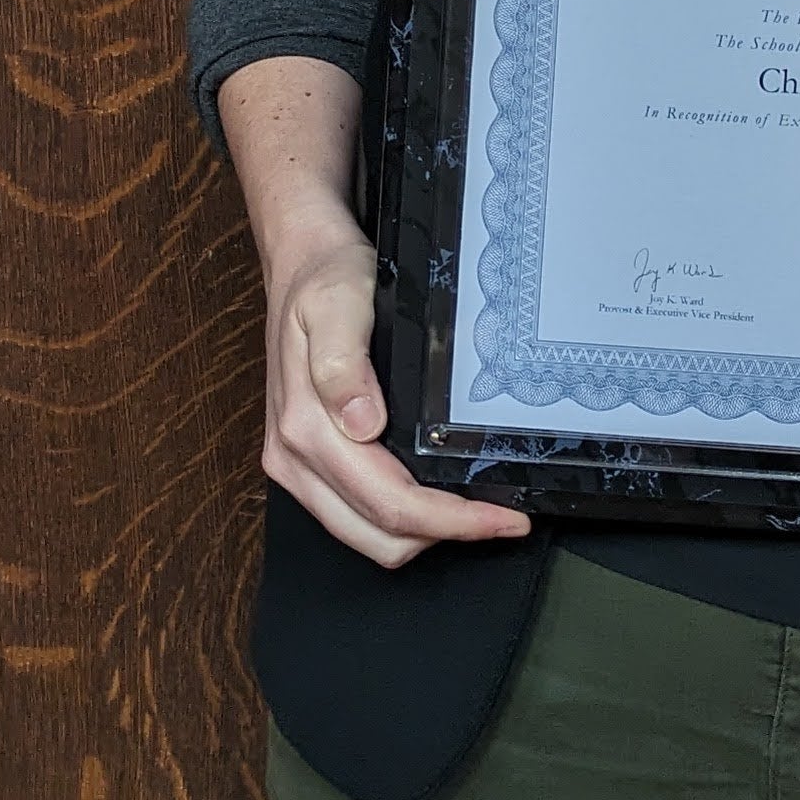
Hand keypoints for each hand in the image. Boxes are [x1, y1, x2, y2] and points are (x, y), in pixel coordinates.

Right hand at [261, 211, 530, 573]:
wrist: (300, 262)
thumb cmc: (325, 278)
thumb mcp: (338, 302)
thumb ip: (342, 360)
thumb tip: (360, 423)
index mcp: (304, 427)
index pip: (386, 503)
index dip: (450, 521)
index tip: (504, 518)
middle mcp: (294, 457)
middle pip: (377, 537)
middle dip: (444, 536)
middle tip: (504, 517)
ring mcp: (298, 465)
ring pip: (367, 536)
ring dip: (423, 533)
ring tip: (477, 508)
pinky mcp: (308, 464)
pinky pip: (356, 516)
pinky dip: (401, 519)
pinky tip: (438, 493)